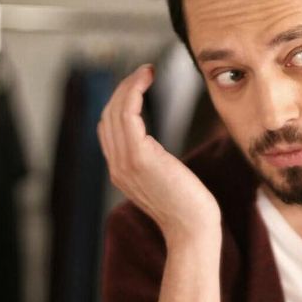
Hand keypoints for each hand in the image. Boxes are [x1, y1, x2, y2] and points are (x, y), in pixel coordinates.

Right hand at [97, 64, 220, 240]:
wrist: (193, 229)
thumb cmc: (190, 208)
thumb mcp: (165, 181)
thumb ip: (153, 164)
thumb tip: (158, 149)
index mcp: (121, 172)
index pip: (108, 129)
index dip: (120, 103)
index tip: (141, 86)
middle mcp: (116, 167)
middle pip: (107, 115)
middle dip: (123, 89)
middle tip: (145, 73)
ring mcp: (124, 162)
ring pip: (114, 110)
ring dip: (129, 85)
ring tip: (146, 71)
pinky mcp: (138, 157)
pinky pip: (126, 113)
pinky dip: (133, 90)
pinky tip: (147, 79)